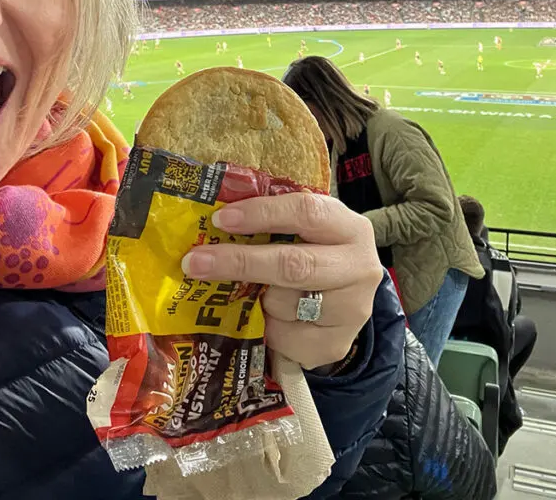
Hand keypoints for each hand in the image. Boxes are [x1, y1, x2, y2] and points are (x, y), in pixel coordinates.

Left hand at [181, 193, 380, 369]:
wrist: (348, 302)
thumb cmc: (317, 256)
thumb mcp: (307, 232)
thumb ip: (274, 223)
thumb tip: (215, 221)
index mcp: (350, 228)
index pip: (306, 213)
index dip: (261, 214)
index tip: (221, 220)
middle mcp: (360, 268)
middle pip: (293, 265)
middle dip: (240, 262)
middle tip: (195, 262)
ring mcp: (351, 310)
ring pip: (284, 303)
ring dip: (257, 298)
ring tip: (255, 293)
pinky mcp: (335, 344)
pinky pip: (283, 336)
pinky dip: (266, 326)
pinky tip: (269, 318)